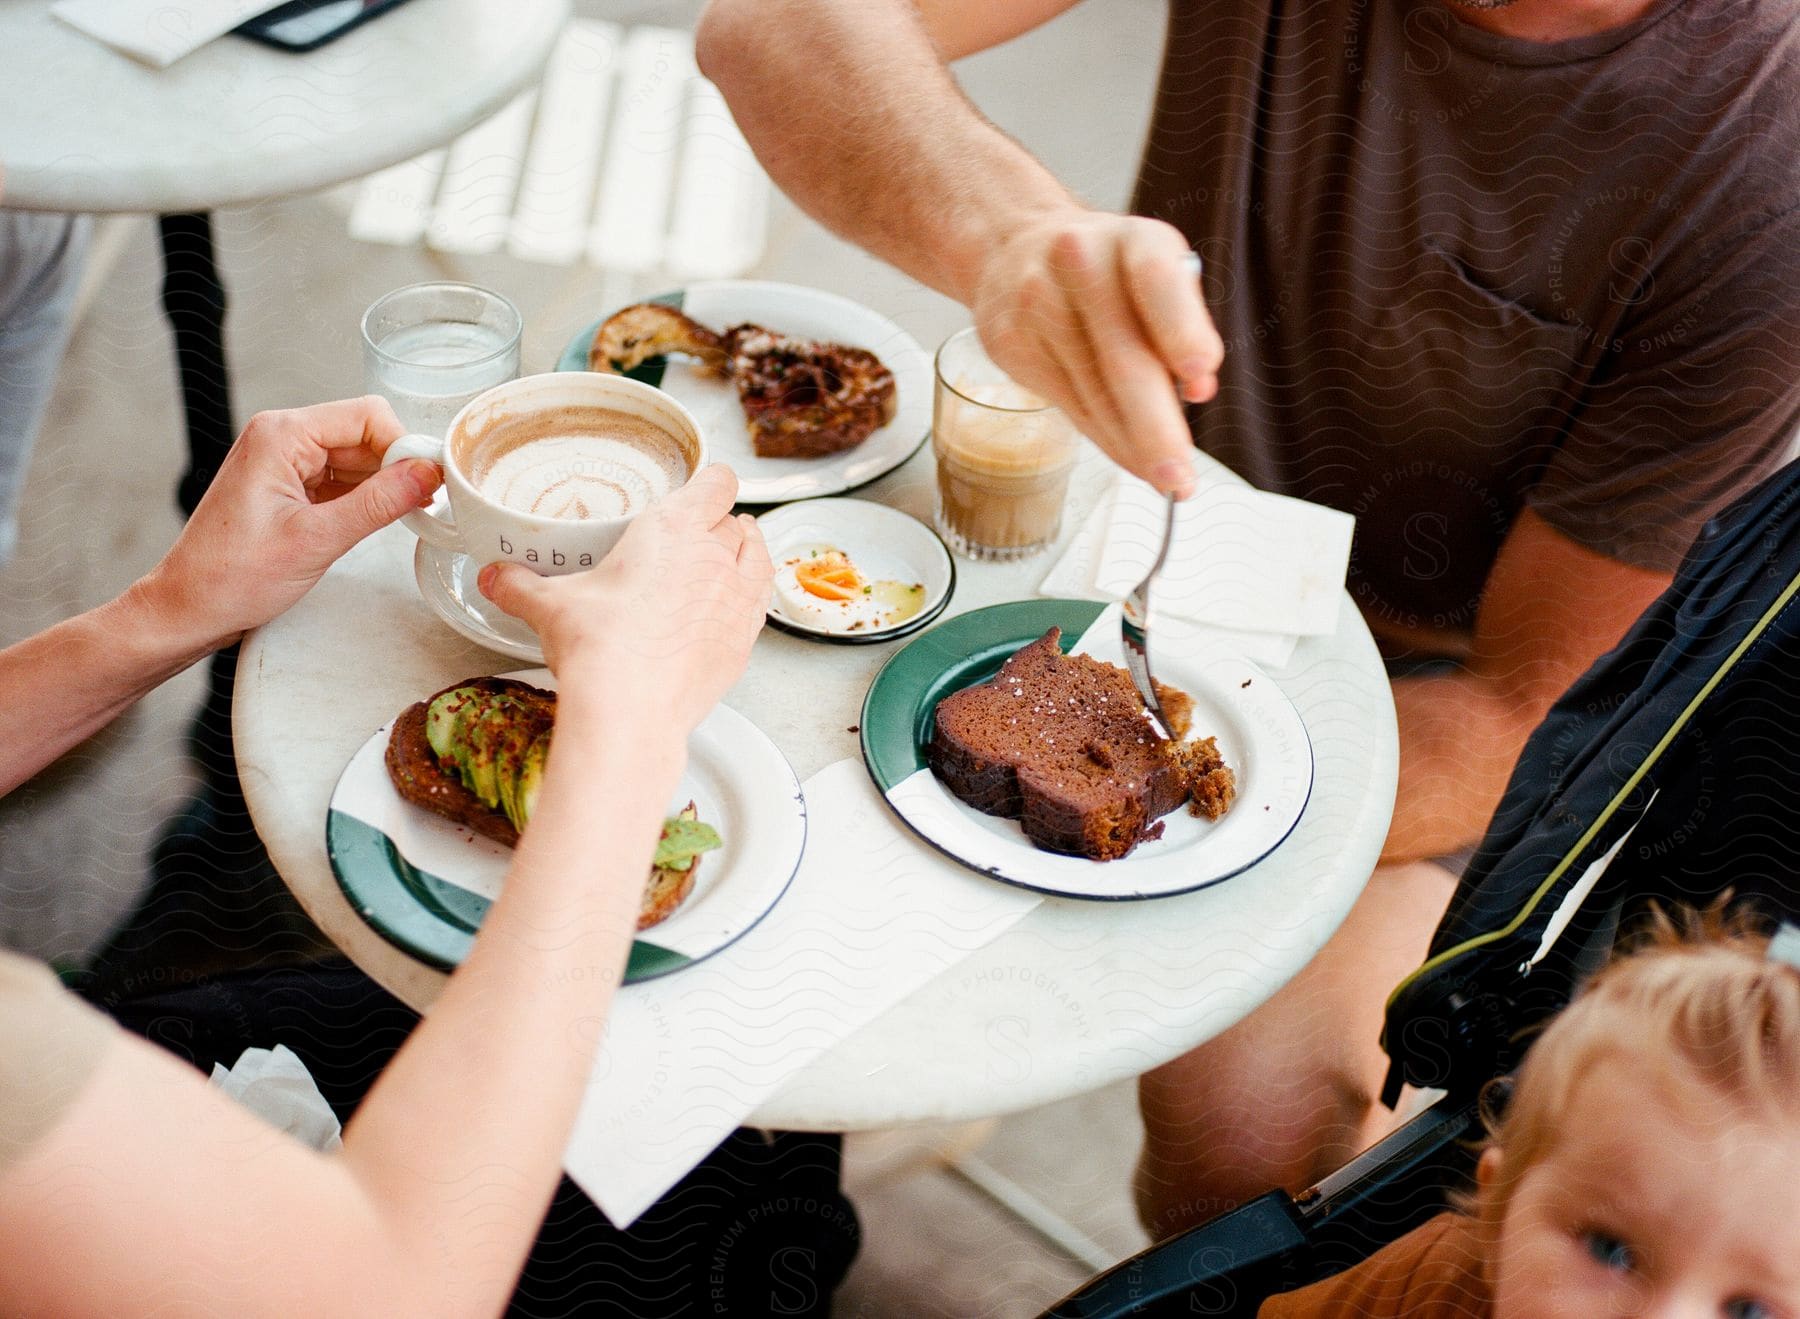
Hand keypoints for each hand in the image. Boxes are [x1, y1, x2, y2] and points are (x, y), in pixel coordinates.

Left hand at [138, 396, 439, 649]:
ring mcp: (284, 461)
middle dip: (396, 467)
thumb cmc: (231, 577)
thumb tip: (427, 474)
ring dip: (381, 486)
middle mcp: (281, 437)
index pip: (367, 415)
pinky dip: (363, 498)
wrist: (188, 609)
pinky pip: (341, 478)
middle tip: (419, 507)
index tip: (429, 482)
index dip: (403, 446)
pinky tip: (373, 523)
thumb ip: (378, 503)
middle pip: (365, 433)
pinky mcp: (288, 485)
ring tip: (397, 520)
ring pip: (357, 457)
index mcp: (281, 435)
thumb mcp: (317, 540)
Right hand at [477, 465, 772, 736]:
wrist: (631, 709)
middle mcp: (714, 556)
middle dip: (718, 524)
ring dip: (747, 550)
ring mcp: (736, 598)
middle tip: (699, 534)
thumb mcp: (551, 607)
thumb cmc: (601, 649)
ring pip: (758, 555)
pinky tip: (737, 602)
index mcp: (673, 529)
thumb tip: (496, 578)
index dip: (713, 482)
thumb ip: (522, 587)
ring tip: (732, 554)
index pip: (715, 483)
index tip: (705, 487)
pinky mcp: (745, 638)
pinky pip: (761, 601)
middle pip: (733, 522)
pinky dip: (751, 595)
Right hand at [968, 208, 1222, 498]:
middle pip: (1122, 358)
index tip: (1201, 376)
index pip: (1157, 280)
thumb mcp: (1154, 273)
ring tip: (1164, 478)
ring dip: (1132, 446)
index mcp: (1132, 239)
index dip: (1181, 329)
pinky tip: (1127, 455)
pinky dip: (1104, 437)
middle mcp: (1079, 263)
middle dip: (1156, 429)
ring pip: (1093, 394)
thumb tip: (1197, 390)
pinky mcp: (1009, 343)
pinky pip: (1067, 405)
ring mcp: (1036, 304)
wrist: (1014, 249)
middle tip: (1179, 477)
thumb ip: (1181, 325)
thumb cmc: (1105, 271)